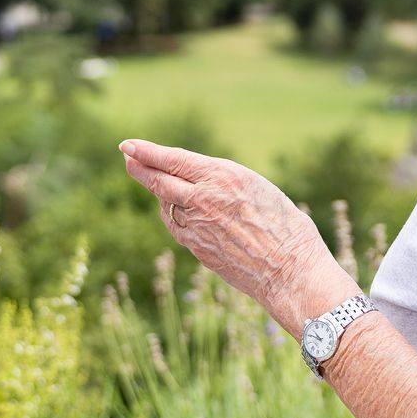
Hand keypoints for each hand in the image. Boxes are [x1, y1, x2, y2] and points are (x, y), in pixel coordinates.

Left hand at [119, 138, 357, 336]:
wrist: (290, 271)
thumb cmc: (286, 227)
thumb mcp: (257, 188)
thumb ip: (224, 183)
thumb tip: (201, 183)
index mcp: (223, 176)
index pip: (173, 159)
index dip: (147, 152)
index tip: (129, 145)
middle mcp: (204, 198)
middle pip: (159, 181)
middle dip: (139, 167)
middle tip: (127, 157)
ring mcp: (197, 226)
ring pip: (166, 205)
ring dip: (157, 192)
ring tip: (149, 178)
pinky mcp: (197, 248)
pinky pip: (177, 227)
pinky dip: (171, 215)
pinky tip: (171, 209)